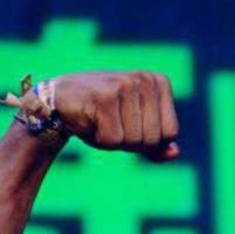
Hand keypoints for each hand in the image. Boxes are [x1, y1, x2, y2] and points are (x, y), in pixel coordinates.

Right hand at [52, 71, 179, 161]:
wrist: (60, 101)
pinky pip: (113, 140)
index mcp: (159, 82)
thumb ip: (158, 144)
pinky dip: (100, 140)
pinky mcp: (104, 97)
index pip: (170, 133)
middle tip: (112, 124)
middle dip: (130, 143)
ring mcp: (125, 85)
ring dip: (114, 141)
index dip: (148, 141)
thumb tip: (174, 153)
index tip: (129, 125)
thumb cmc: (103, 117)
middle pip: (153, 139)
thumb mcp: (135, 129)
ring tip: (101, 122)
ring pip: (133, 140)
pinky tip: (90, 121)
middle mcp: (145, 79)